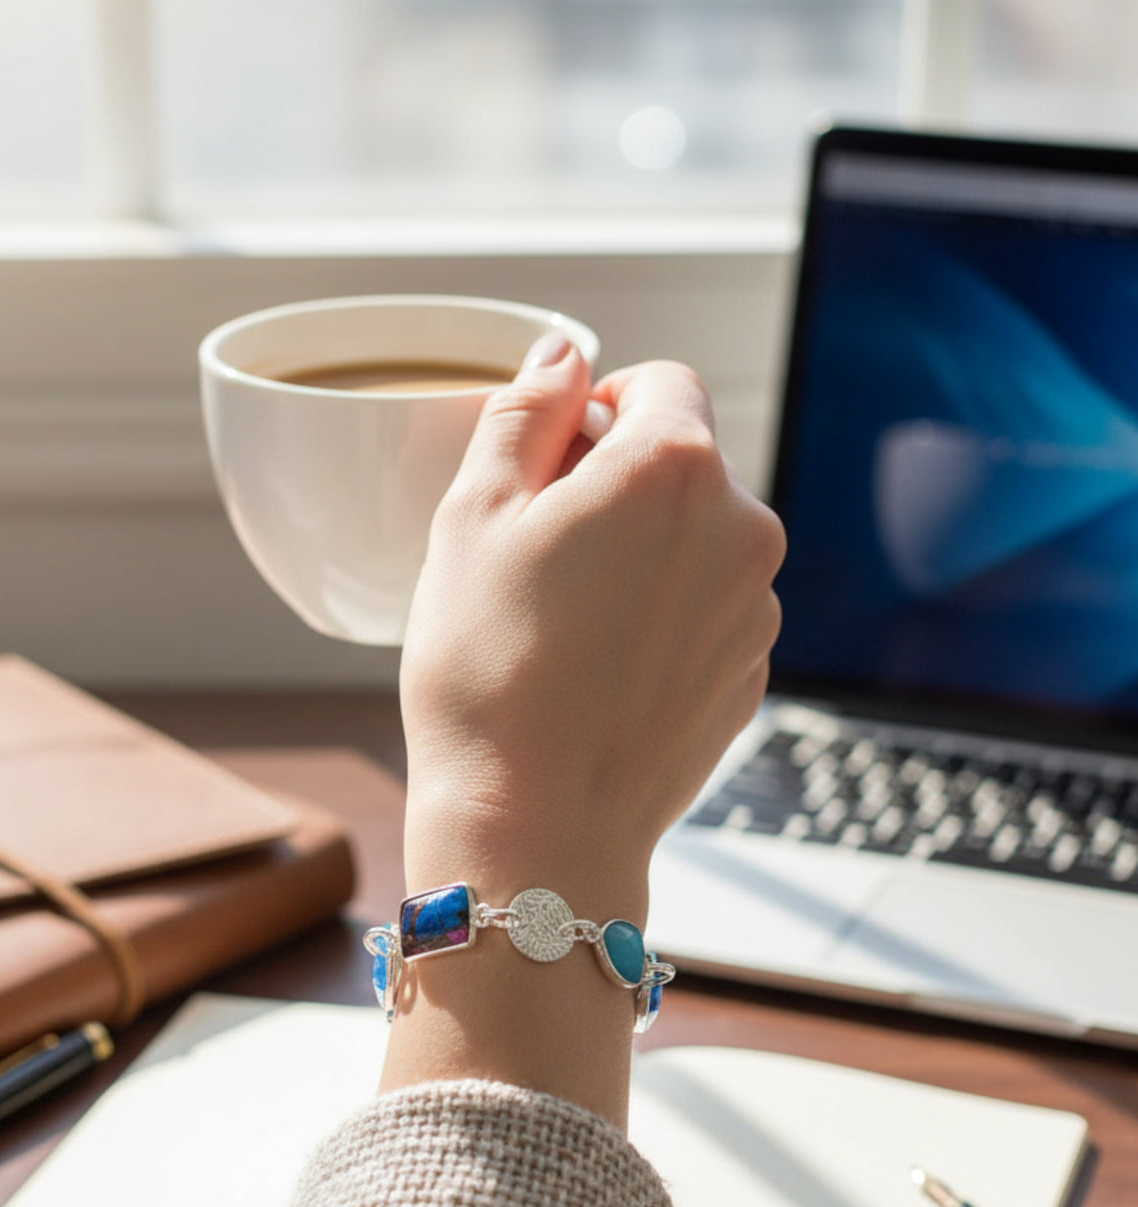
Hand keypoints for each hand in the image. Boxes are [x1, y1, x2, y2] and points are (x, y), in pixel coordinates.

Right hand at [400, 338, 784, 920]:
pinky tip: (598, 668)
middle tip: (537, 548)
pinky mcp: (750, 676)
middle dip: (618, 483)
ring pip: (697, 541)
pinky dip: (662, 617)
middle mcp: (741, 531)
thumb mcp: (473, 518)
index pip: (661, 383)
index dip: (601, 406)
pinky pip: (707, 611)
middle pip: (684, 464)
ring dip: (642, 552)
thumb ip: (524, 414)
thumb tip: (563, 356)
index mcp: (675, 470)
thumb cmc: (488, 673)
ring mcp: (755, 611)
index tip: (554, 455)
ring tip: (564, 621)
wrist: (535, 827)